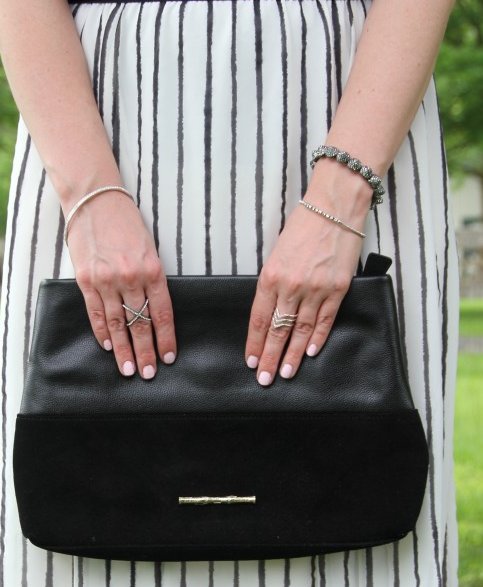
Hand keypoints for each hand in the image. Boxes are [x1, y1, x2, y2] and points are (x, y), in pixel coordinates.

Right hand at [66, 191, 176, 378]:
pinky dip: (102, 332)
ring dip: (123, 350)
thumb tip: (154, 312)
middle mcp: (130, 277)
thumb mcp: (148, 248)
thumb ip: (151, 279)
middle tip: (148, 374)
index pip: (162, 313)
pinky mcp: (85, 280)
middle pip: (140, 324)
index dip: (165, 338)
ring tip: (128, 369)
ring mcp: (106, 280)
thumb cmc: (125, 222)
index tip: (168, 357)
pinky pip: (96, 313)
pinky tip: (108, 346)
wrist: (94, 200)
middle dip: (145, 352)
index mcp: (152, 269)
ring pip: (118, 324)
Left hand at [244, 203, 364, 384]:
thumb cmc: (303, 227)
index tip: (250, 361)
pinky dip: (318, 338)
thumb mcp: (276, 254)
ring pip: (301, 331)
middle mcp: (292, 286)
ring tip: (285, 373)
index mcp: (270, 276)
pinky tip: (311, 353)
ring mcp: (316, 289)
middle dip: (269, 357)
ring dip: (292, 355)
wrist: (334, 207)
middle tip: (263, 379)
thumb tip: (269, 312)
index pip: (258, 319)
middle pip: (277, 330)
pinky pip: (325, 320)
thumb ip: (272, 283)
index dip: (253, 343)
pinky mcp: (337, 288)